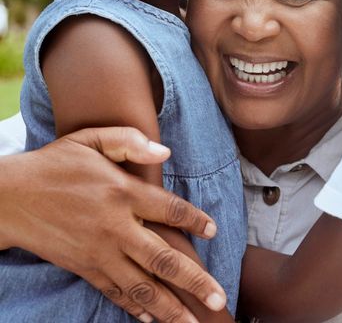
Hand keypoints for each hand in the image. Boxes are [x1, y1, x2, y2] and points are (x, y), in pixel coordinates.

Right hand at [0, 126, 226, 322]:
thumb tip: (165, 153)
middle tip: (218, 298)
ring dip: (170, 307)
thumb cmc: (55, 164)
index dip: (194, 220)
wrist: (11, 198)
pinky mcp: (85, 268)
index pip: (169, 209)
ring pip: (142, 285)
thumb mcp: (90, 139)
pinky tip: (154, 320)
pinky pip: (115, 293)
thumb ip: (129, 141)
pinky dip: (136, 308)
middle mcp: (115, 227)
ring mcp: (99, 252)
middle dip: (194, 280)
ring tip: (194, 322)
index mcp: (121, 192)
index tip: (214, 231)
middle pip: (162, 258)